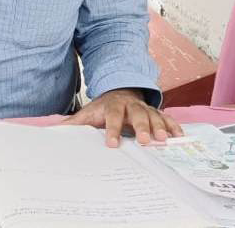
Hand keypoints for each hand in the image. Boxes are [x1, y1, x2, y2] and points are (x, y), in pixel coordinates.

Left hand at [62, 88, 182, 147]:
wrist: (119, 91)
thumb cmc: (103, 108)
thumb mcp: (88, 113)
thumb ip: (75, 122)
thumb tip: (55, 130)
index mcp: (112, 106)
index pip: (112, 117)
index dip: (112, 130)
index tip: (111, 144)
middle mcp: (130, 106)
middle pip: (136, 115)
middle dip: (140, 127)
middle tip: (144, 141)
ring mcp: (145, 108)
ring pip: (153, 116)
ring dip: (159, 127)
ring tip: (163, 140)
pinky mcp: (156, 113)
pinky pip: (166, 117)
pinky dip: (173, 125)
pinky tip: (179, 136)